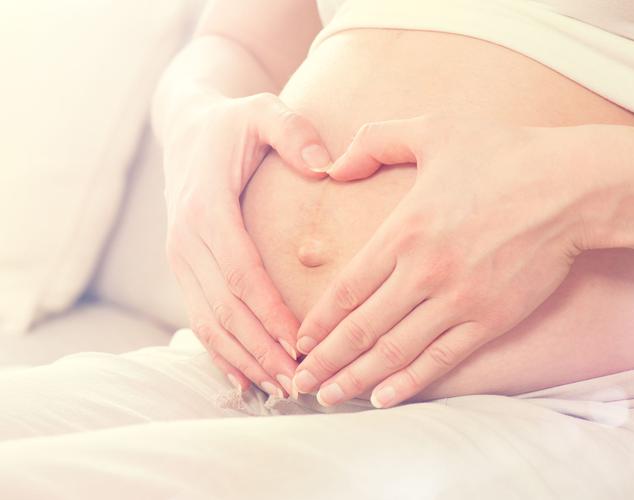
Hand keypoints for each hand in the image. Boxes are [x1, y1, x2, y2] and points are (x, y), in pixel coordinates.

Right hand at [164, 92, 330, 396]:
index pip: (241, 272)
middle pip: (224, 308)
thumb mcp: (262, 111)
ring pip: (208, 321)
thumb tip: (325, 166)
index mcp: (206, 208)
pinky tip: (243, 378)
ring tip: (278, 389)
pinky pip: (198, 317)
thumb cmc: (231, 124)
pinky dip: (219, 351)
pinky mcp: (183, 267)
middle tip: (298, 382)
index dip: (268, 312)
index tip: (300, 344)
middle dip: (260, 349)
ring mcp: (180, 257)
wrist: (186, 129)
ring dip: (242, 358)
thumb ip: (293, 132)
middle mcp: (185, 239)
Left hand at [293, 115, 586, 406]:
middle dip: (325, 360)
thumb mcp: (431, 130)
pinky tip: (382, 398)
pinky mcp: (490, 319)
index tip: (299, 341)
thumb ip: (373, 142)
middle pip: (361, 328)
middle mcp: (424, 273)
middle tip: (298, 383)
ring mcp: (458, 301)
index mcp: (404, 232)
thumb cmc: (502, 155)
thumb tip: (331, 167)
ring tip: (328, 398)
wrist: (571, 186)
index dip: (319, 320)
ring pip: (394, 352)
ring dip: (356, 379)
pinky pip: (441, 360)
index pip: (347, 288)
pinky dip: (408, 383)